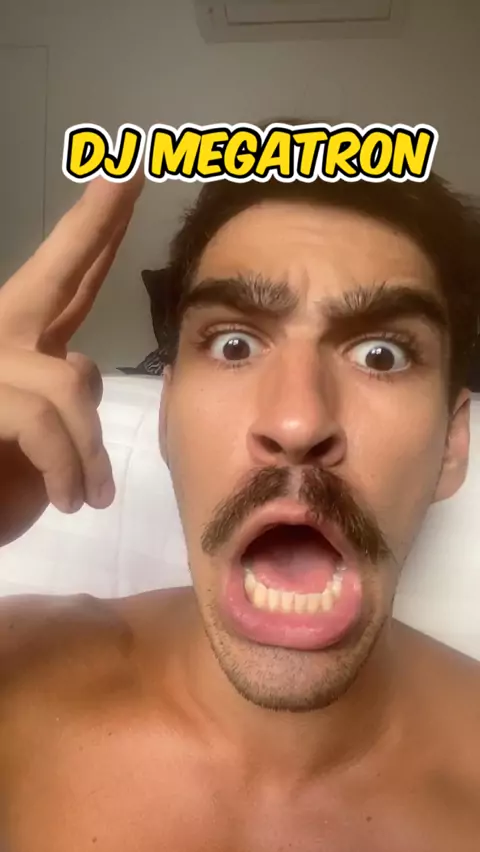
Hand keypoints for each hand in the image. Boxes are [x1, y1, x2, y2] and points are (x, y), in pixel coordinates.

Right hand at [0, 173, 143, 545]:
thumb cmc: (0, 483)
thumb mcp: (49, 439)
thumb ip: (67, 392)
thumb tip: (81, 366)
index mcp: (22, 342)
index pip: (68, 277)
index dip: (96, 230)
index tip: (123, 178)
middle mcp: (0, 335)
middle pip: (57, 269)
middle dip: (97, 221)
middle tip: (132, 168)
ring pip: (69, 384)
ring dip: (88, 450)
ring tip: (89, 494)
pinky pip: (43, 421)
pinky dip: (67, 469)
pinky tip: (68, 499)